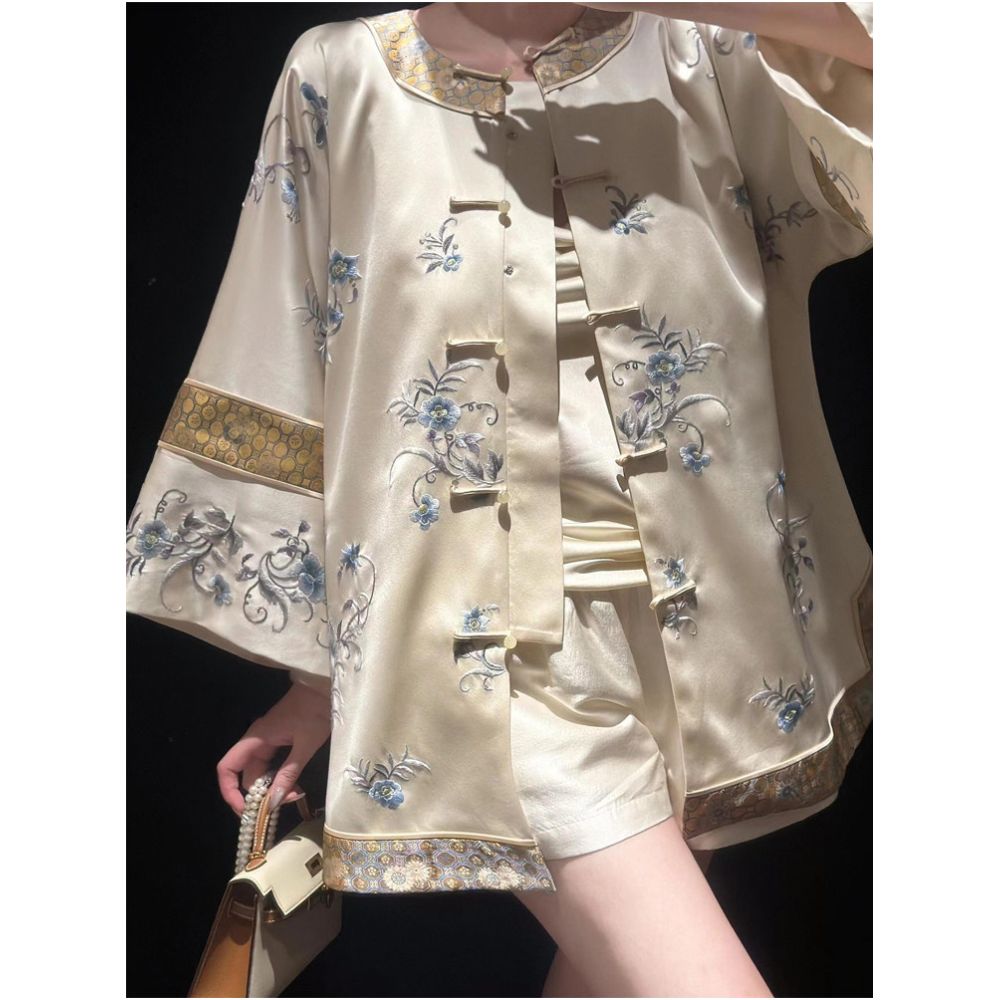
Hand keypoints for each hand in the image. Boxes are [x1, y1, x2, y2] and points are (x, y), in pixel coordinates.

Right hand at [216, 681, 329, 818]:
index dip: (230, 791)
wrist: (326, 687)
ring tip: (295, 795)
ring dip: (274, 788)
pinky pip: (273, 766)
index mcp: (256, 739)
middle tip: (284, 804)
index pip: (227, 768)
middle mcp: (257, 741)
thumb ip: (289, 773)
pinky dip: (281, 778)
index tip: (246, 810)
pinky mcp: (280, 741)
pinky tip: (296, 786)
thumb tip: (274, 802)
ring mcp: (268, 741)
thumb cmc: (316, 710)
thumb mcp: (305, 745)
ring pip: (262, 773)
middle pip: (247, 776)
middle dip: (261, 795)